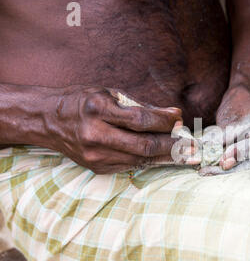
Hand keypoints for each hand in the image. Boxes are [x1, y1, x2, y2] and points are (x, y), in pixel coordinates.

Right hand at [44, 86, 185, 173]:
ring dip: (166, 155)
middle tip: (191, 143)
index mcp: (97, 110)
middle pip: (144, 145)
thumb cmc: (82, 102)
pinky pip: (131, 165)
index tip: (180, 118)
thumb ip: (141, 106)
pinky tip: (164, 156)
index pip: (141, 120)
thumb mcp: (108, 93)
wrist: (48, 121)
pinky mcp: (97, 167)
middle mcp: (95, 135)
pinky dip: (150, 160)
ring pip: (141, 159)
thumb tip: (173, 114)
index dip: (165, 121)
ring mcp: (95, 155)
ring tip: (185, 151)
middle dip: (172, 145)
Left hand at [199, 85, 249, 174]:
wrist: (247, 103)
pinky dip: (241, 170)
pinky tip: (222, 169)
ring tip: (211, 170)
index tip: (223, 160)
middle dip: (238, 166)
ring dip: (237, 170)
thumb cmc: (239, 106)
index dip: (244, 153)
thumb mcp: (230, 120)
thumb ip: (224, 139)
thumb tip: (211, 158)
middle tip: (210, 171)